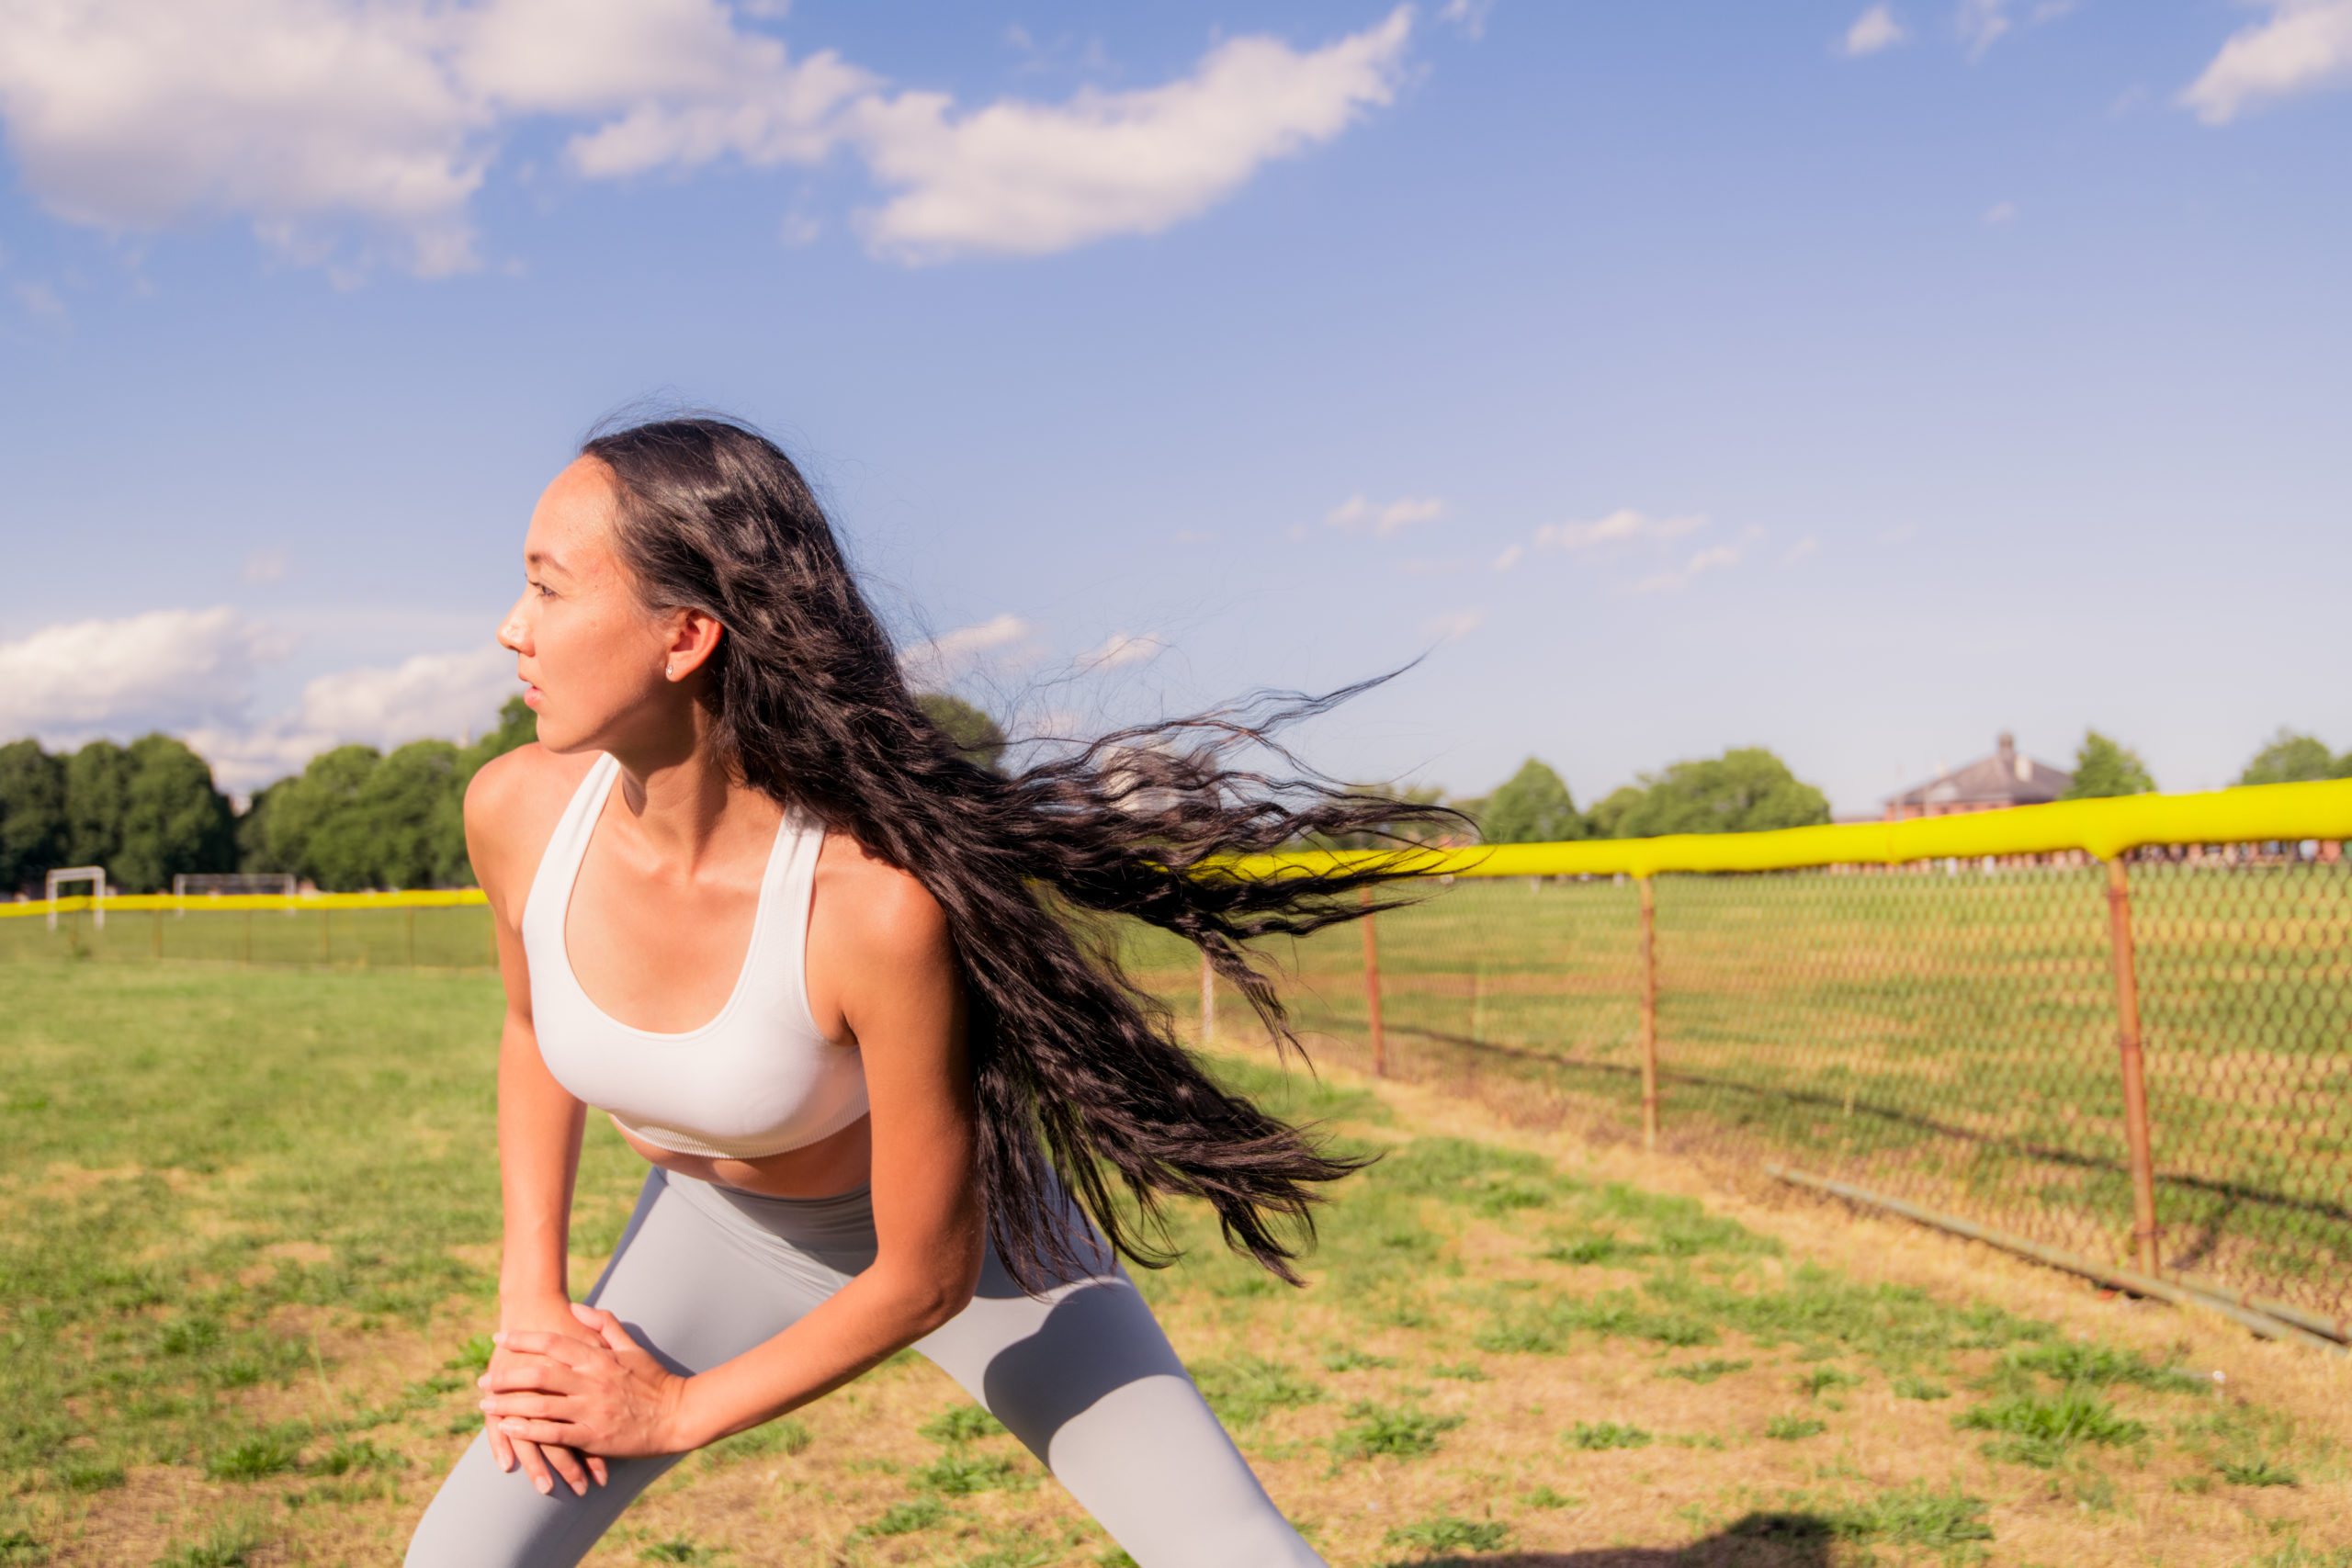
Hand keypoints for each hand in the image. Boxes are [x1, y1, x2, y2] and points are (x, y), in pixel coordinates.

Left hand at [480, 1303, 694, 1462]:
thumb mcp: (632, 1346)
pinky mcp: (593, 1437)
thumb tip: (575, 1307)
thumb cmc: (655, 1380)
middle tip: (483, 1380)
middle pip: (538, 1374)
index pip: (553, 1342)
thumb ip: (604, 1325)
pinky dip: (527, 1431)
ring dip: (508, 1405)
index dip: (523, 1339)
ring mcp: (591, 1410)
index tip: (499, 1337)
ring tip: (486, 1405)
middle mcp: (591, 1381)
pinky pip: (552, 1434)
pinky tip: (508, 1429)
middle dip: (506, 1376)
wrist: (679, 1415)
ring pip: (539, 1406)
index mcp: (599, 1358)